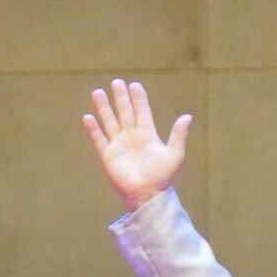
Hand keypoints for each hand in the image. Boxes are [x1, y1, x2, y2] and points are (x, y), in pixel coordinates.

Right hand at [82, 80, 193, 205]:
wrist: (148, 195)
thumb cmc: (163, 176)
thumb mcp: (175, 154)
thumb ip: (179, 135)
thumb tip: (187, 116)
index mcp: (148, 134)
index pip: (142, 111)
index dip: (138, 99)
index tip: (134, 85)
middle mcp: (132, 137)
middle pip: (124, 112)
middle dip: (120, 98)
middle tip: (116, 82)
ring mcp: (119, 145)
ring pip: (110, 121)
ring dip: (104, 108)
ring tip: (97, 92)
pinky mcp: (108, 156)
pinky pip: (99, 139)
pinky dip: (93, 129)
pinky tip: (88, 117)